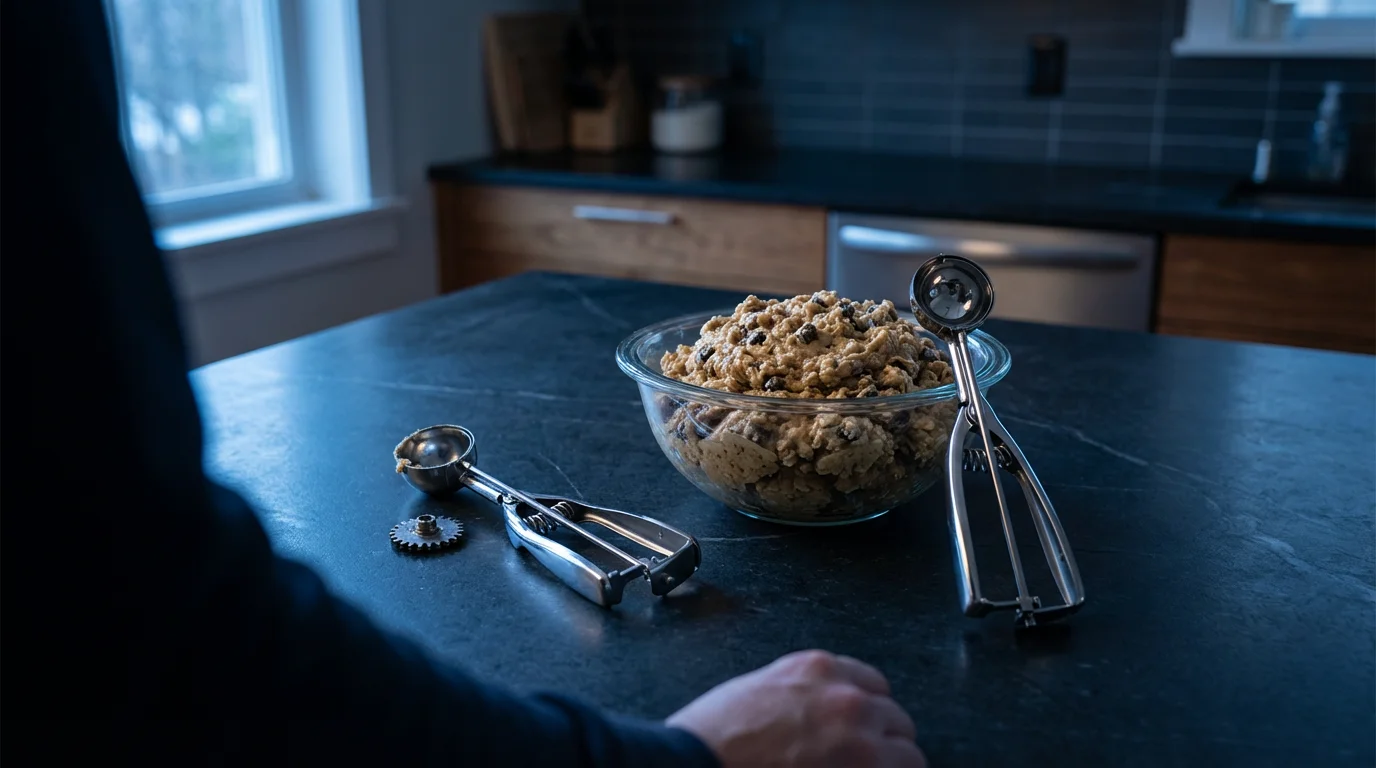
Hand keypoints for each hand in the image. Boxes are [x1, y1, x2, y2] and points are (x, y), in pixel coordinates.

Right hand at [666, 649, 925, 767]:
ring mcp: (860, 741)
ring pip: (909, 756)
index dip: (866, 713)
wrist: (694, 766)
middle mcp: (847, 699)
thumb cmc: (712, 739)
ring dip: (891, 767)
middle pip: (895, 719)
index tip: (860, 730)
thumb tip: (819, 720)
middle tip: (858, 763)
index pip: (872, 685)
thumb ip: (800, 696)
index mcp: (817, 669)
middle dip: (881, 741)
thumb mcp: (758, 692)